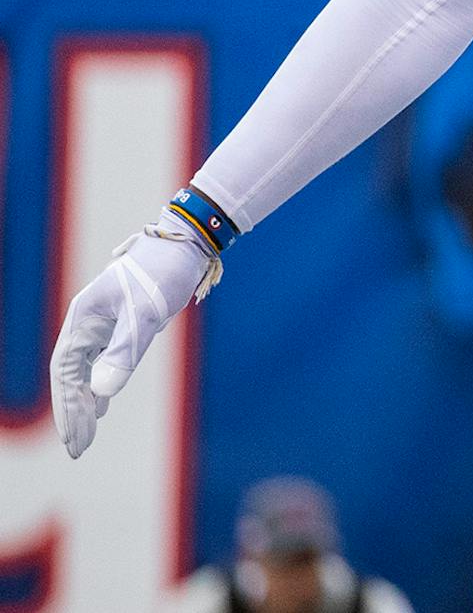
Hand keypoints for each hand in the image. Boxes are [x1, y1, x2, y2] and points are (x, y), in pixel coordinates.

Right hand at [50, 223, 214, 457]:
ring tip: (87, 435)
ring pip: (87, 370)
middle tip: (79, 449)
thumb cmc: (164, 271)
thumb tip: (101, 393)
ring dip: (86, 402)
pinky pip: (103, 361)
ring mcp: (104, 322)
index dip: (67, 406)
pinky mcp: (123, 323)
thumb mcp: (146, 313)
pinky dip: (101, 384)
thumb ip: (124, 352)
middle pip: (72, 376)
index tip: (74, 438)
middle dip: (74, 412)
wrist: (187, 243)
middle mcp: (88, 322)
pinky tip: (103, 405)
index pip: (66, 372)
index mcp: (84, 318)